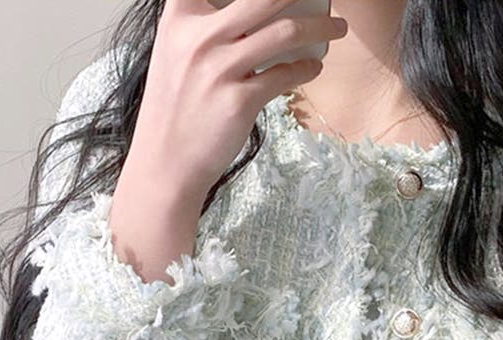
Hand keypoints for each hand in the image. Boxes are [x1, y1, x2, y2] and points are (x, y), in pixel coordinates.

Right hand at [126, 0, 348, 204]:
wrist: (166, 161)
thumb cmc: (176, 108)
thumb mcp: (175, 54)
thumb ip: (202, 28)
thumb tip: (250, 14)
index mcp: (181, 18)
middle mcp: (199, 38)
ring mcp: (220, 69)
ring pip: (283, 33)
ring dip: (319, 27)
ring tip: (336, 28)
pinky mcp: (240, 101)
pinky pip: (284, 75)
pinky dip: (306, 68)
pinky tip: (314, 66)